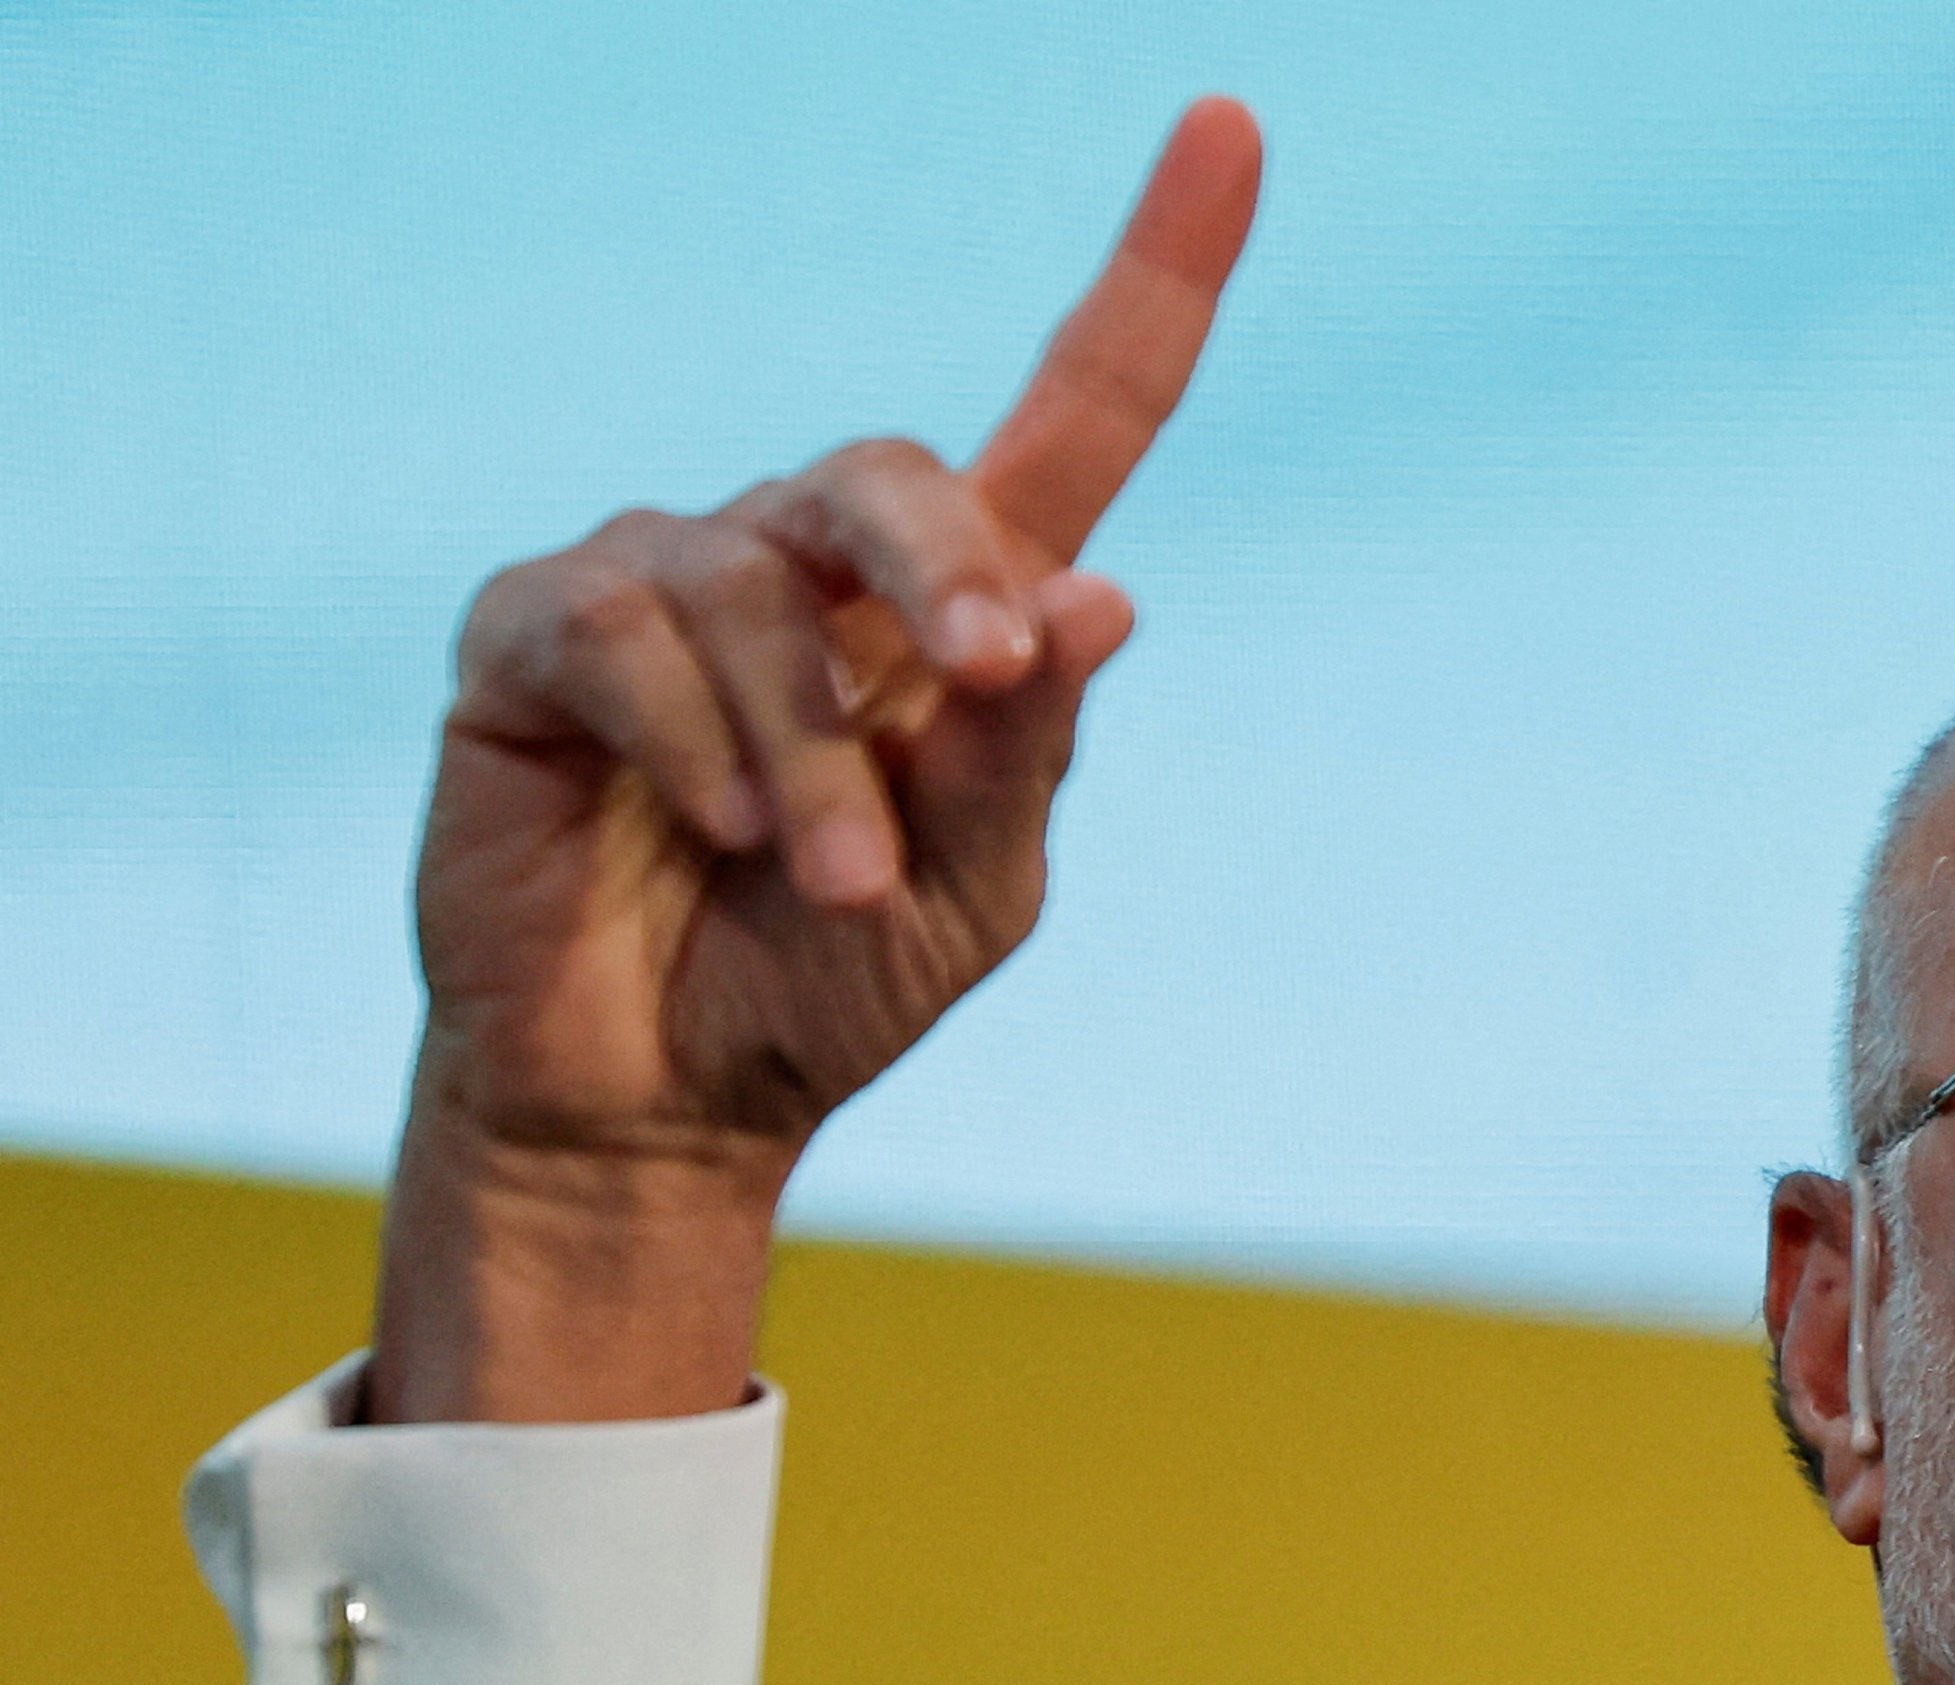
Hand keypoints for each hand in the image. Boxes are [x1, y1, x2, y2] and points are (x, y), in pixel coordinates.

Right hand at [369, 101, 1263, 1421]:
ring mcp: (669, 579)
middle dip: (948, 575)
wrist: (668, 1100)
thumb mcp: (977, 887)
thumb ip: (1030, 751)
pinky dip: (693, 737)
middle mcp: (815, 563)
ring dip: (816, 753)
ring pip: (759, 587)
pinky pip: (625, 628)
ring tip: (824, 875)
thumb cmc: (834, 984)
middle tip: (984, 681)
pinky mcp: (538, 632)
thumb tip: (1102, 597)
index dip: (1156, 270)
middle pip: (898, 473)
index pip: (1077, 405)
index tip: (1229, 126)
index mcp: (960, 610)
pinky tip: (716, 828)